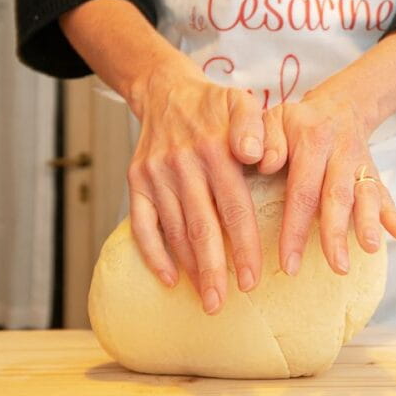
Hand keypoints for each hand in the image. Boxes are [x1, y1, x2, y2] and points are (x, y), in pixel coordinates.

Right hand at [126, 61, 266, 314]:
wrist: (166, 91)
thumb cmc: (214, 107)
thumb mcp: (242, 103)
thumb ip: (255, 127)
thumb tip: (259, 158)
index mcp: (214, 149)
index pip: (234, 206)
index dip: (244, 245)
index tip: (254, 278)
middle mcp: (183, 163)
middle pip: (201, 226)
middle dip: (214, 269)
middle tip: (223, 303)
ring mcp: (156, 173)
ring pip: (173, 229)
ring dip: (189, 268)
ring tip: (206, 299)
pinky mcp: (136, 180)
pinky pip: (141, 223)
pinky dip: (153, 253)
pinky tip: (170, 278)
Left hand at [258, 89, 395, 275]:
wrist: (337, 106)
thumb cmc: (296, 122)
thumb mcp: (275, 119)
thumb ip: (266, 139)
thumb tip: (265, 164)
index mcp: (311, 141)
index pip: (302, 189)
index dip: (295, 228)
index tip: (289, 263)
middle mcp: (339, 152)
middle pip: (338, 196)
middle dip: (337, 233)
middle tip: (337, 267)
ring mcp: (360, 163)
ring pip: (365, 194)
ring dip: (369, 223)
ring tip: (368, 249)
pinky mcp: (373, 172)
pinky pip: (385, 192)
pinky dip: (394, 214)